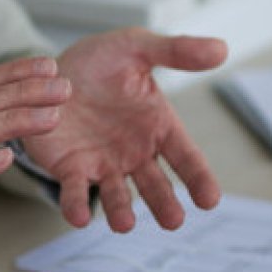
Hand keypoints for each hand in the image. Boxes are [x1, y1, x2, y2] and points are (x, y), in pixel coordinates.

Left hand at [22, 28, 226, 232]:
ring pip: (116, 195)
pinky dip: (76, 206)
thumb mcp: (137, 47)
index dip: (198, 179)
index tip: (210, 200)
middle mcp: (135, 154)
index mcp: (158, 127)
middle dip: (163, 203)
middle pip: (155, 185)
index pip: (186, 157)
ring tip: (125, 224)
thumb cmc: (100, 61)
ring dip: (121, 211)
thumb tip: (222, 49)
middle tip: (173, 220)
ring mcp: (103, 165)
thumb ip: (176, 51)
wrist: (50, 70)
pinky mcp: (70, 170)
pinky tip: (80, 218)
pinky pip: (75, 192)